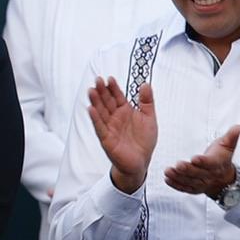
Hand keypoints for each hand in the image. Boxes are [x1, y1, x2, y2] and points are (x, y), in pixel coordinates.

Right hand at [85, 76, 157, 194]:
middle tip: (97, 80)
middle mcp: (115, 117)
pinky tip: (91, 110)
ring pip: (100, 112)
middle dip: (101, 91)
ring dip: (95, 102)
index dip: (113, 88)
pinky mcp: (106, 139)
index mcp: (124, 111)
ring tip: (91, 91)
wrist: (141, 162)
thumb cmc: (144, 141)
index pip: (117, 96)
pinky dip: (95, 119)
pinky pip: (99, 127)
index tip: (109, 78)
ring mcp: (109, 127)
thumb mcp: (149, 118)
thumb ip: (147, 101)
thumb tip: (145, 84)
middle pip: (106, 102)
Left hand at [165, 124, 239, 197]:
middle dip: (187, 170)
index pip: (210, 163)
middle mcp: (209, 175)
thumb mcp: (228, 146)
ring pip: (190, 182)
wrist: (224, 178)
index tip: (195, 158)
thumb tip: (238, 127)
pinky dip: (176, 185)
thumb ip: (231, 136)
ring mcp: (202, 183)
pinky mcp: (194, 188)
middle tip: (178, 165)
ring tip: (168, 172)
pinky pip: (185, 188)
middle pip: (198, 173)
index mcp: (217, 164)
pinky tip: (167, 180)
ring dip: (178, 177)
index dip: (203, 161)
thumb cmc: (222, 158)